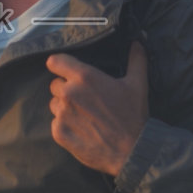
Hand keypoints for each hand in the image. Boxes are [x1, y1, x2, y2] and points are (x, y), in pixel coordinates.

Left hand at [45, 41, 148, 177]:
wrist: (132, 150)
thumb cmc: (133, 115)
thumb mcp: (137, 84)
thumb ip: (135, 60)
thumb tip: (137, 43)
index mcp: (84, 77)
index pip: (55, 61)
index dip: (60, 65)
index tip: (65, 70)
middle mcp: (69, 93)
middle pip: (54, 84)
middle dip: (66, 89)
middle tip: (85, 99)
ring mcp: (62, 114)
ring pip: (54, 104)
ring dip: (64, 108)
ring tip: (85, 116)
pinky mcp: (59, 133)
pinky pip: (55, 124)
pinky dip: (65, 126)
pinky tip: (82, 130)